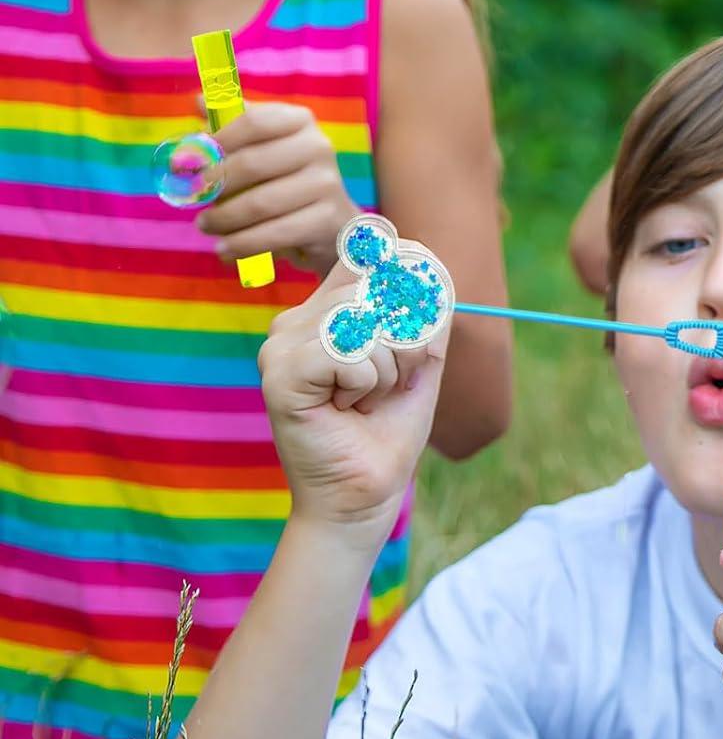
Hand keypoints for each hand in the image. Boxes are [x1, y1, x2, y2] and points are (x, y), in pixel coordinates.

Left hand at [195, 102, 358, 274]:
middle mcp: (319, 146)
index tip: (188, 162)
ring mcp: (327, 183)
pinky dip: (243, 244)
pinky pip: (274, 233)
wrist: (332, 223)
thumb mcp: (263, 147)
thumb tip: (199, 99)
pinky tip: (225, 249)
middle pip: (251, 163)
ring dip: (223, 219)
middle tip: (194, 200)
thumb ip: (232, 126)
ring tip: (206, 225)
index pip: (253, 121)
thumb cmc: (286, 179)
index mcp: (299, 121)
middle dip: (214, 185)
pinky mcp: (328, 220)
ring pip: (259, 203)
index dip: (216, 141)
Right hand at [257, 261, 446, 544]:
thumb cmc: (390, 426)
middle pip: (380, 289)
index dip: (408, 273)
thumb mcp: (422, 356)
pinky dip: (367, 385)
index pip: (370, 248)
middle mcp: (299, 317)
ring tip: (365, 399)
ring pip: (366, 321)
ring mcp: (282, 343)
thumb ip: (426, 307)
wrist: (368, 490)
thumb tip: (426, 259)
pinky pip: (349, 352)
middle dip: (407, 344)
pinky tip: (345, 409)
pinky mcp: (279, 372)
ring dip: (388, 369)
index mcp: (328, 307)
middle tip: (386, 385)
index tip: (415, 316)